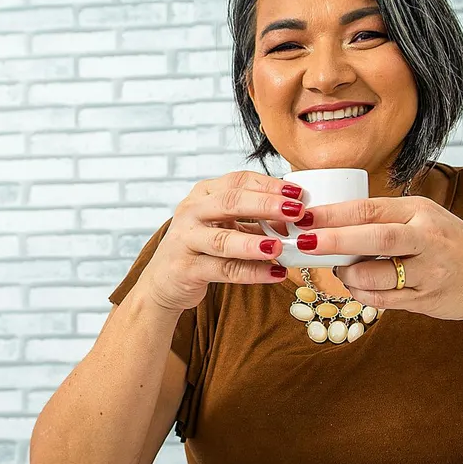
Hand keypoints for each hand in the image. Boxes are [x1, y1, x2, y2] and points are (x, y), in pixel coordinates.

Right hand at [139, 171, 305, 313]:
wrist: (164, 282)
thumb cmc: (200, 249)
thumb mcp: (225, 227)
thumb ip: (255, 221)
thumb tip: (295, 218)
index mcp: (204, 194)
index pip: (238, 181)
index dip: (270, 185)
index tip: (298, 192)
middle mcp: (192, 211)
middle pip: (230, 202)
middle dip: (266, 205)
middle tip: (296, 211)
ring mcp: (185, 239)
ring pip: (223, 239)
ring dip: (254, 243)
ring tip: (280, 247)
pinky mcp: (185, 268)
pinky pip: (223, 270)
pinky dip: (252, 273)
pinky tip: (276, 274)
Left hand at [298, 196, 462, 320]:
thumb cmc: (448, 242)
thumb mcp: (424, 217)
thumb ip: (385, 219)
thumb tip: (328, 222)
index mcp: (420, 211)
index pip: (370, 208)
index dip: (333, 213)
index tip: (304, 216)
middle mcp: (427, 239)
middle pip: (375, 238)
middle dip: (335, 240)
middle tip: (305, 241)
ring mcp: (429, 271)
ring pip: (376, 276)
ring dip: (348, 275)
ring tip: (340, 270)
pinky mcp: (428, 300)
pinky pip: (384, 300)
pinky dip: (363, 295)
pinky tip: (358, 287)